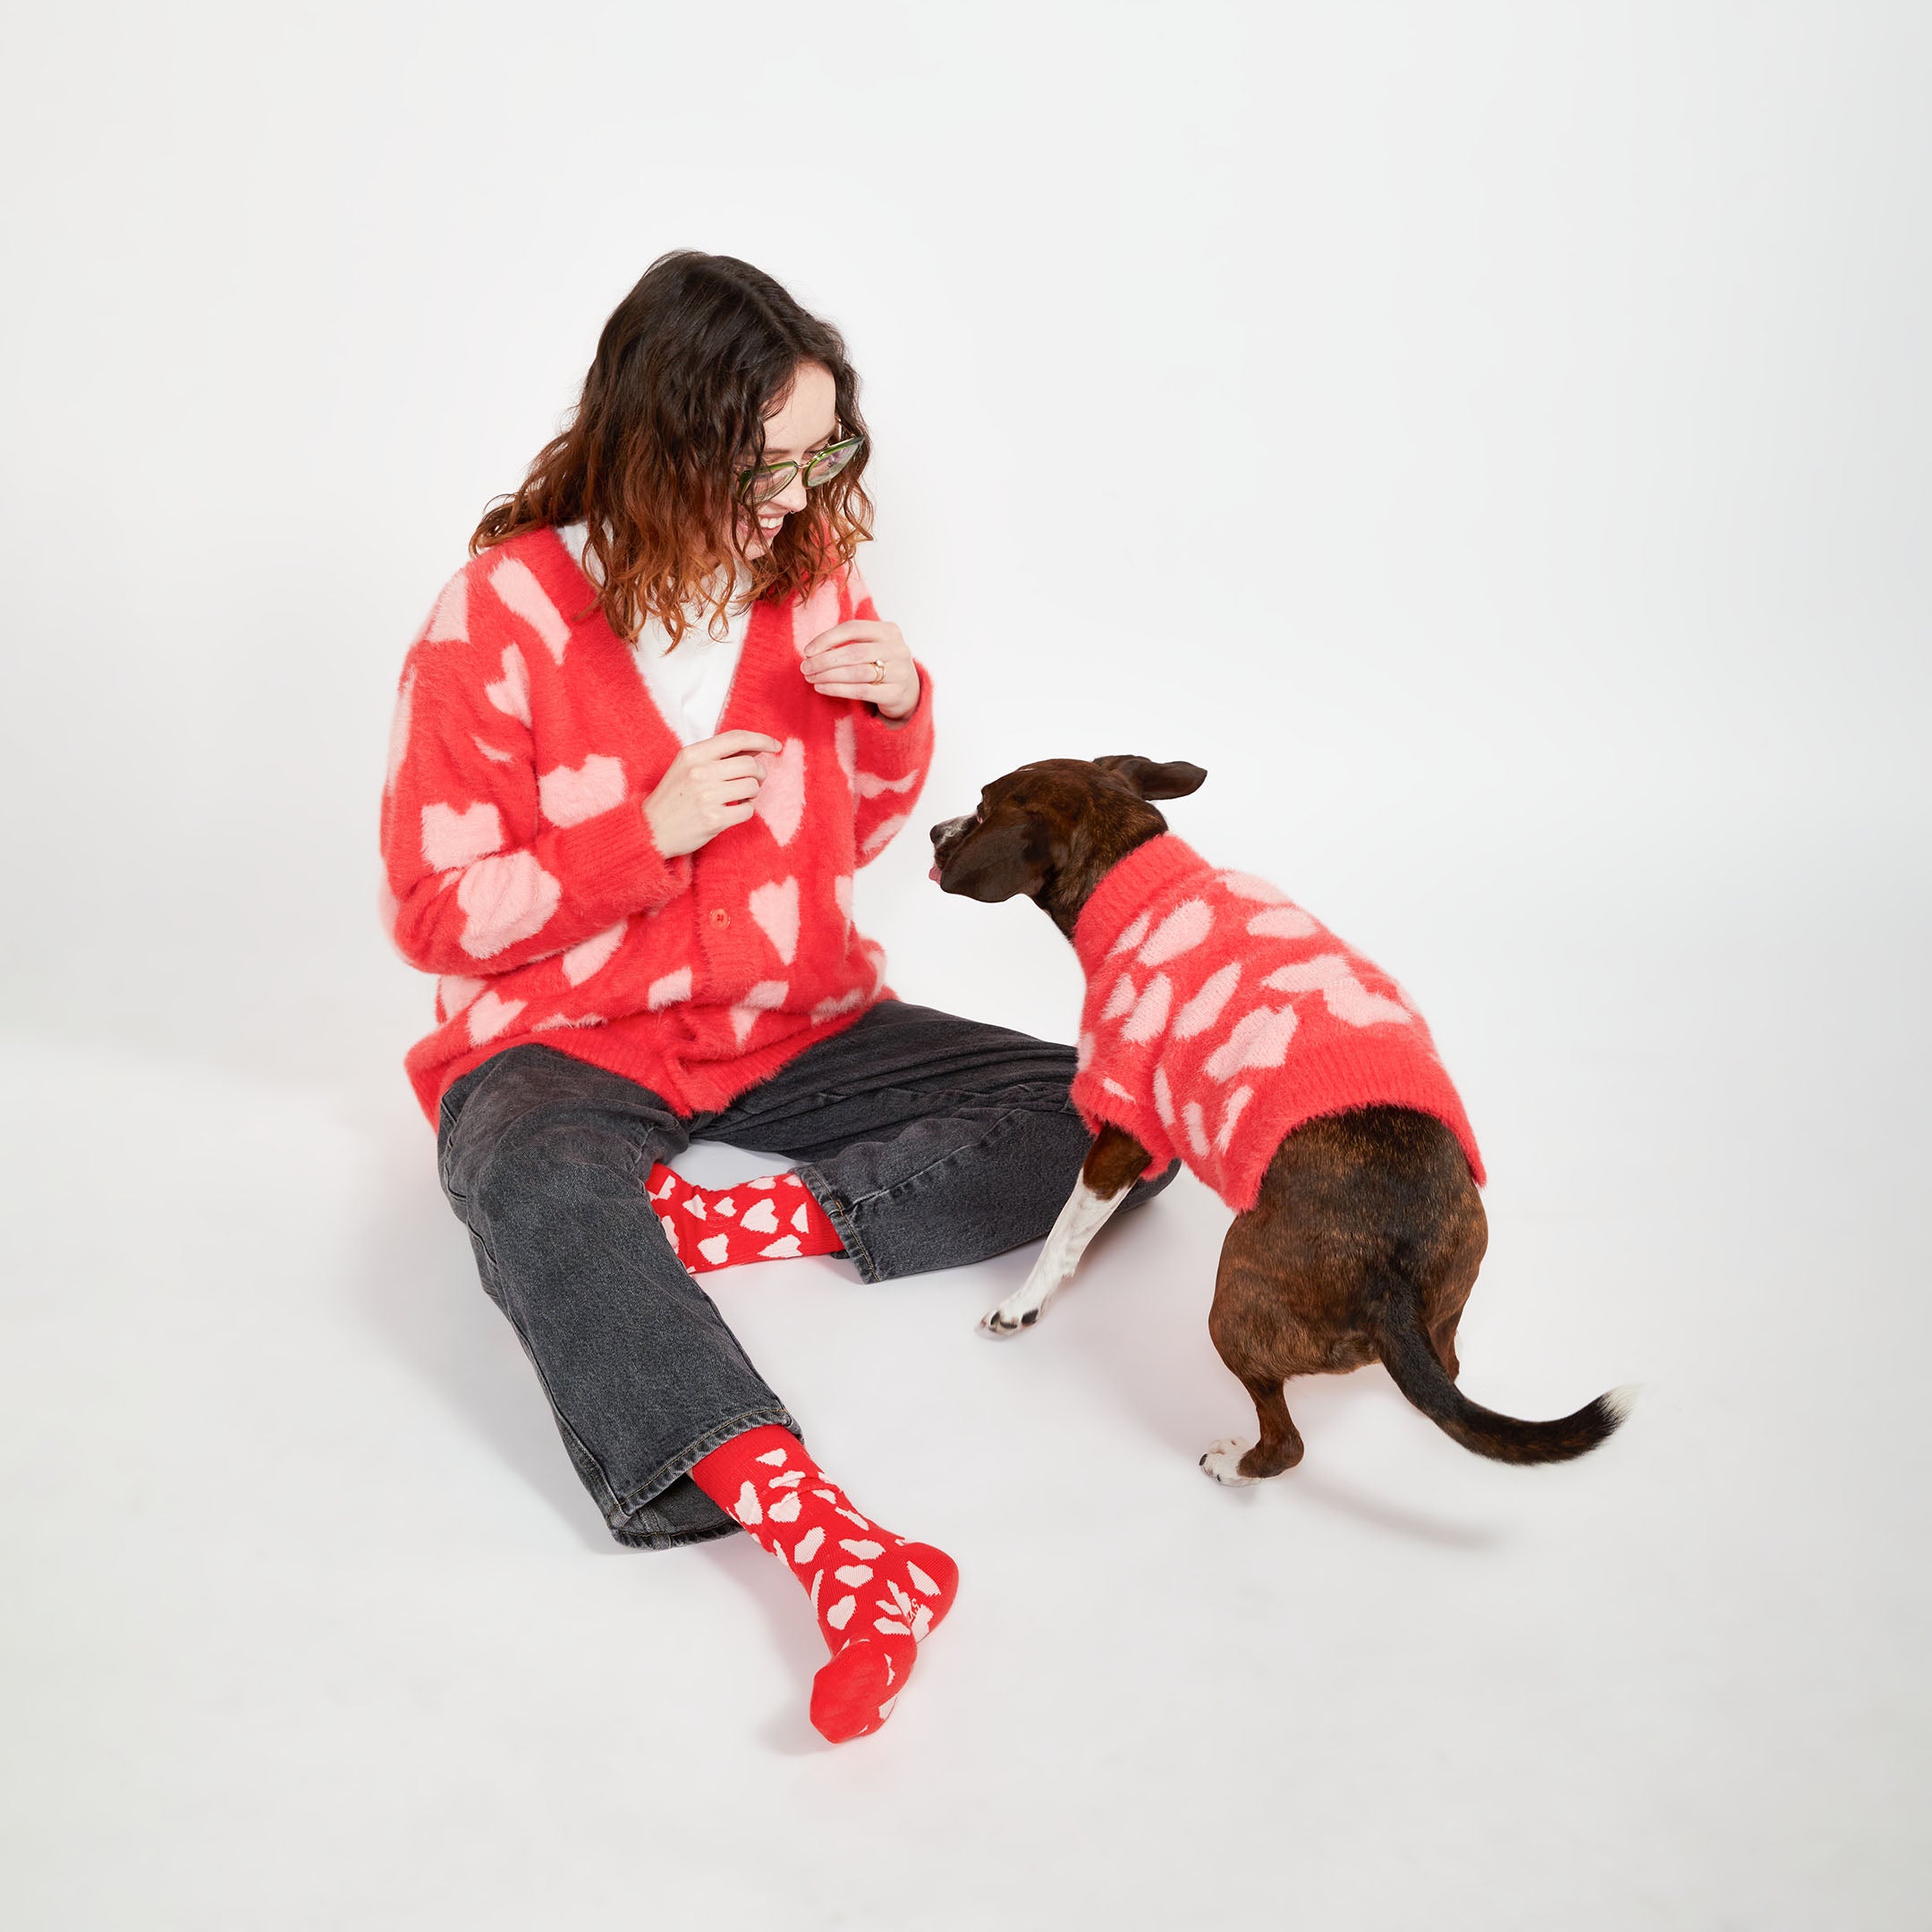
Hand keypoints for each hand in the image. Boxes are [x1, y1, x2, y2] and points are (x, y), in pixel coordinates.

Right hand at [643, 730, 781, 857]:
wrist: (651, 830)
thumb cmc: (672, 797)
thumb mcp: (687, 767)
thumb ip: (718, 756)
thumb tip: (755, 749)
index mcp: (693, 754)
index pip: (737, 738)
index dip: (761, 740)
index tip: (775, 745)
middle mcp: (700, 772)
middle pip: (750, 765)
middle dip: (759, 773)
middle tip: (754, 781)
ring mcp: (707, 796)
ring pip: (752, 787)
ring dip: (752, 793)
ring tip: (739, 797)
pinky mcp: (714, 819)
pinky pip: (748, 810)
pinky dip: (745, 811)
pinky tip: (733, 811)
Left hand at [801, 619, 920, 719]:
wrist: (909, 691)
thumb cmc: (881, 664)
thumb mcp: (872, 646)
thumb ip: (849, 642)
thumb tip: (812, 651)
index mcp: (889, 630)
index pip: (853, 629)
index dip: (827, 638)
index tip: (807, 650)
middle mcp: (897, 649)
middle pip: (853, 652)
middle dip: (824, 660)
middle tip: (805, 667)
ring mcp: (899, 672)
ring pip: (856, 673)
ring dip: (828, 676)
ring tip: (811, 678)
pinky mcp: (896, 693)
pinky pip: (861, 691)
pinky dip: (838, 689)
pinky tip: (822, 688)